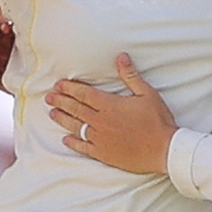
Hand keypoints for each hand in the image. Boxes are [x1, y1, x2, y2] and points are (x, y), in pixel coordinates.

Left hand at [45, 53, 175, 174]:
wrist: (163, 149)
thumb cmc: (157, 121)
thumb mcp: (147, 94)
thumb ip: (130, 76)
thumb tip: (121, 57)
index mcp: (109, 105)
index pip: (84, 93)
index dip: (69, 88)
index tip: (58, 84)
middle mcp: (100, 121)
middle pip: (75, 109)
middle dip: (61, 101)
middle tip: (48, 97)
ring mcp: (100, 138)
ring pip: (76, 126)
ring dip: (63, 119)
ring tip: (52, 113)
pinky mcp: (103, 153)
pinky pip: (83, 147)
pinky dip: (73, 142)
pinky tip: (65, 139)